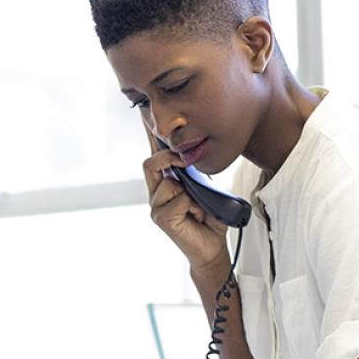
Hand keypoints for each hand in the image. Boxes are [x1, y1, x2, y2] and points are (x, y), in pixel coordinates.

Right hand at [140, 115, 229, 274]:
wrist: (214, 246)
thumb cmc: (210, 217)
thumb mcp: (206, 186)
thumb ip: (195, 171)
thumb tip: (191, 153)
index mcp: (166, 182)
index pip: (154, 154)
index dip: (149, 135)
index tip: (144, 112)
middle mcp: (156, 193)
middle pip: (150, 163)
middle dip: (168, 157)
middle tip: (183, 162)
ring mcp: (156, 207)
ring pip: (168, 183)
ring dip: (189, 191)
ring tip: (198, 206)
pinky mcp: (161, 219)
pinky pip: (177, 199)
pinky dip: (191, 204)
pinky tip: (195, 214)